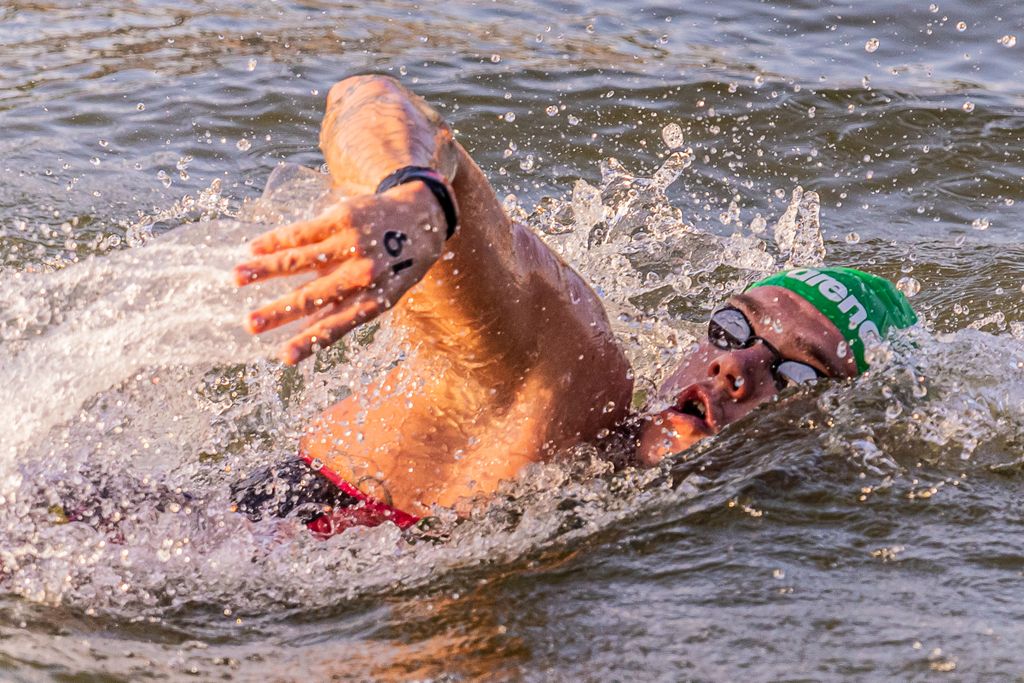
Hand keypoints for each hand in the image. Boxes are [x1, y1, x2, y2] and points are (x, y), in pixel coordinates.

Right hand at [234, 181, 446, 363]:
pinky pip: (302, 232)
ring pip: (300, 259)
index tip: (283, 358)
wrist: (421, 217)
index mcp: (374, 300)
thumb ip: (344, 311)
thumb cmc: (397, 265)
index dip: (308, 343)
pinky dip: (275, 241)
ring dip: (265, 269)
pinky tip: (253, 248)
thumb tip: (305, 336)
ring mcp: (353, 244)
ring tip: (236, 276)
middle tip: (249, 324)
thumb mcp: (382, 294)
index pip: (336, 327)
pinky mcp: (343, 218)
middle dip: (277, 312)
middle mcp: (364, 274)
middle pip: (312, 296)